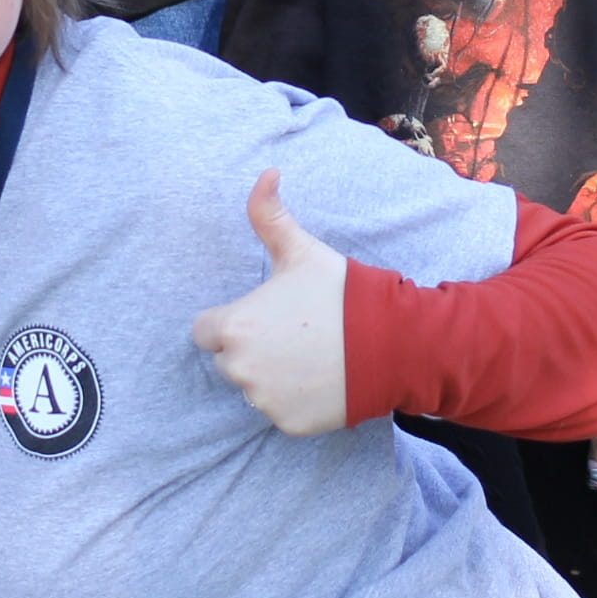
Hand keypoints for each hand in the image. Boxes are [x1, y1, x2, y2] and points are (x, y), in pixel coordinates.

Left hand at [191, 170, 350, 436]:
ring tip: (310, 355)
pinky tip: (321, 379)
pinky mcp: (288, 424)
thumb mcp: (302, 251)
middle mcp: (240, 369)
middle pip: (228, 360)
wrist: (391, 343)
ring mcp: (263, 401)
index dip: (230, 320)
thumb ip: (270, 215)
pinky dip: (294, 400)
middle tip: (291, 333)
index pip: (204, 330)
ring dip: (271, 375)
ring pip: (253, 386)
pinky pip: (278, 411)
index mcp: (234, 327)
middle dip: (250, 348)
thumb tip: (265, 173)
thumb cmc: (341, 293)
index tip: (262, 314)